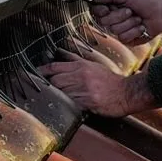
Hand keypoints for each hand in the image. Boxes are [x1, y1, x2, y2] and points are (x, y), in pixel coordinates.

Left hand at [37, 55, 157, 116]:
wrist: (126, 92)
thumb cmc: (111, 81)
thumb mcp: (94, 66)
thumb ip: (77, 62)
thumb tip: (63, 55)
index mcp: (82, 66)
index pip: (56, 67)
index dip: (43, 70)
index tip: (35, 73)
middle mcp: (81, 76)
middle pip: (55, 80)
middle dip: (48, 85)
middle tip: (44, 88)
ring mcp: (84, 89)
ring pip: (62, 92)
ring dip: (57, 95)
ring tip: (54, 98)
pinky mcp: (87, 102)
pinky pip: (71, 103)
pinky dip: (67, 104)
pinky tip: (66, 105)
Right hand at [90, 0, 161, 45]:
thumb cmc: (145, 0)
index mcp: (112, 7)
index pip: (96, 11)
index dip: (100, 11)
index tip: (107, 8)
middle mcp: (114, 19)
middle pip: (103, 22)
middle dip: (118, 15)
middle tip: (130, 10)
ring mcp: (121, 30)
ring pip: (114, 30)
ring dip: (129, 22)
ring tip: (139, 18)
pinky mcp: (128, 40)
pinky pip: (124, 38)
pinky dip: (134, 31)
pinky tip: (142, 27)